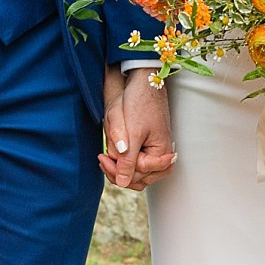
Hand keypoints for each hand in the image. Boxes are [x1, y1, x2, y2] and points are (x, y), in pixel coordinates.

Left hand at [99, 66, 175, 189]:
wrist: (141, 82)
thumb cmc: (140, 102)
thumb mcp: (132, 132)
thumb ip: (128, 160)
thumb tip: (122, 182)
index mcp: (162, 153)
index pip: (138, 174)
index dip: (119, 170)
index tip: (103, 157)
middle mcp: (161, 155)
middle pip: (138, 178)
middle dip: (118, 170)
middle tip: (103, 157)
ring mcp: (154, 151)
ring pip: (135, 172)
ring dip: (119, 165)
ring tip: (105, 155)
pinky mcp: (147, 145)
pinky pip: (134, 161)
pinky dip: (121, 158)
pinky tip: (110, 151)